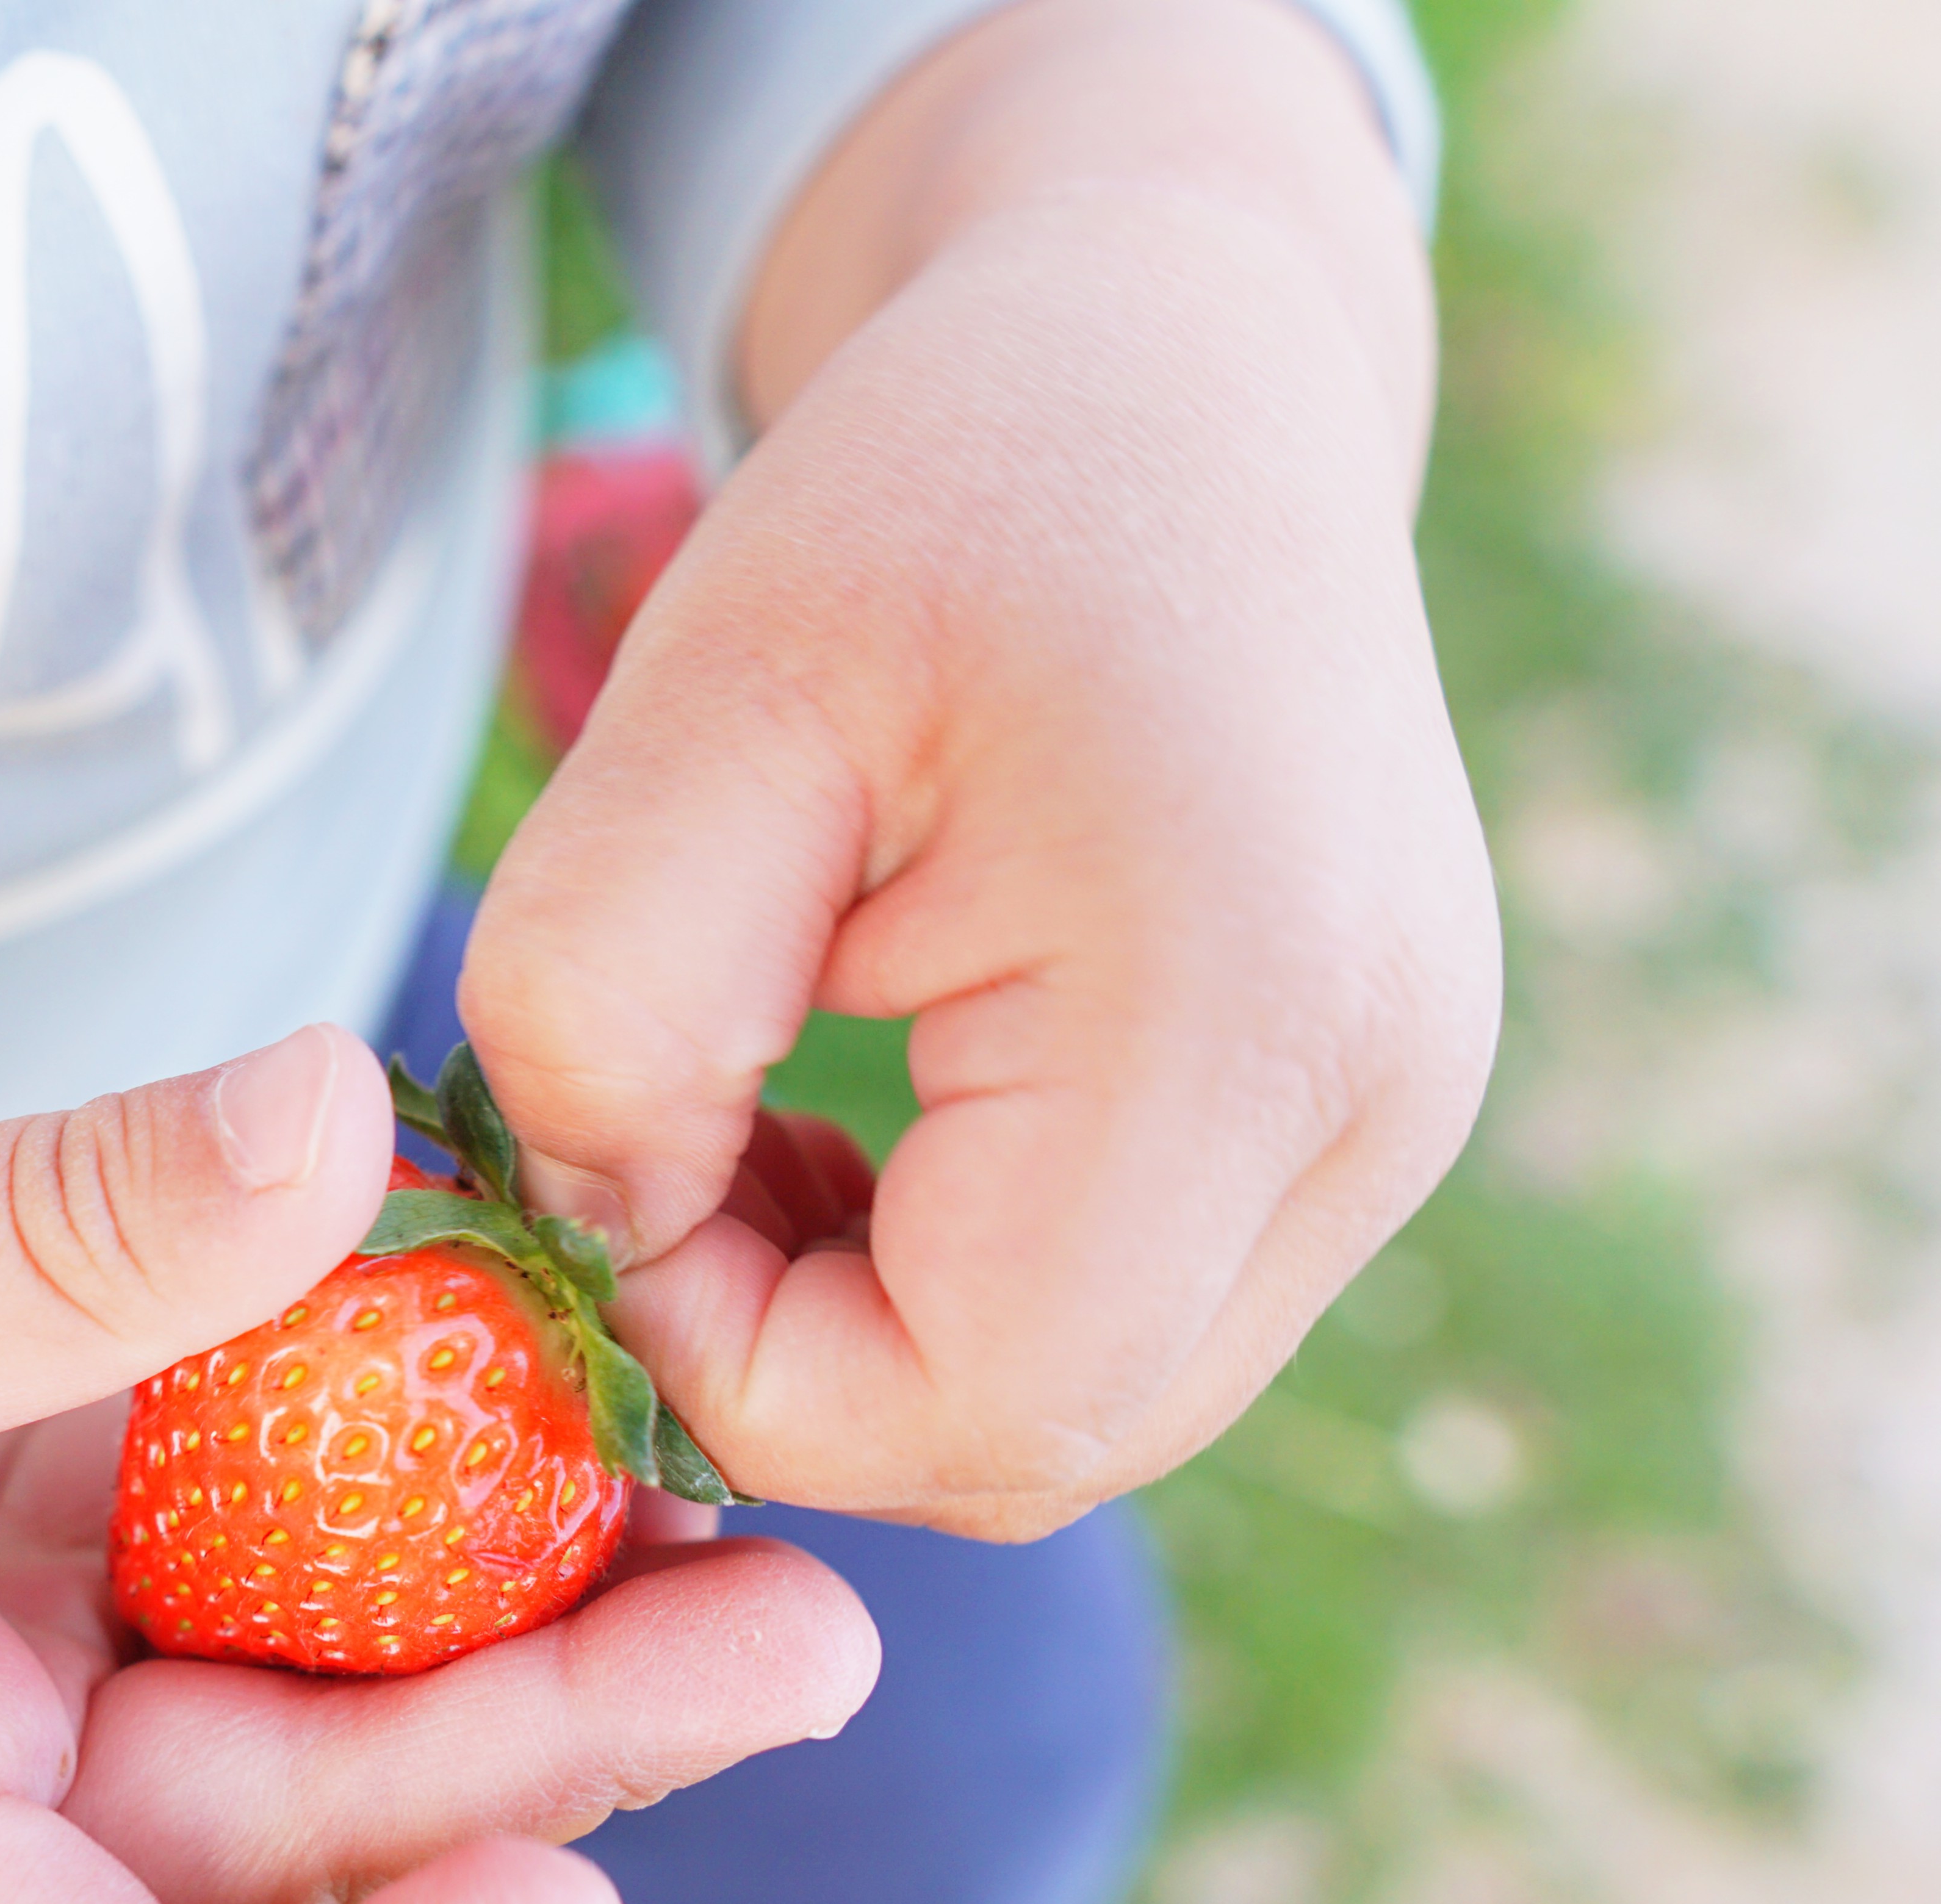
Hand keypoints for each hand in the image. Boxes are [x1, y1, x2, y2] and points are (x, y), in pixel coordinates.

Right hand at [0, 1022, 876, 1903]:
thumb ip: (50, 1234)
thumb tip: (336, 1118)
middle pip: (300, 1858)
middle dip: (551, 1757)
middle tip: (805, 1636)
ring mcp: (39, 1685)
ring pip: (328, 1700)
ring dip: (538, 1624)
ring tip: (756, 1528)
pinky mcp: (81, 1550)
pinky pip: (285, 1549)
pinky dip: (420, 1485)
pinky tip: (576, 1393)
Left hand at [463, 0, 1495, 1534]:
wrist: (1161, 380)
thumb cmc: (933, 498)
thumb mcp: (706, 695)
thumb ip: (605, 996)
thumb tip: (599, 1245)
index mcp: (1247, 1009)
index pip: (979, 1401)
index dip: (737, 1367)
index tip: (606, 1191)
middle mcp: (1375, 1112)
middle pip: (1029, 1439)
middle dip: (786, 1362)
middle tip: (647, 1166)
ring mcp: (1390, 1136)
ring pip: (1069, 1406)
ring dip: (856, 1327)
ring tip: (745, 1118)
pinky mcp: (1350, 1134)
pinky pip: (1113, 1324)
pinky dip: (939, 1285)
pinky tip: (855, 1122)